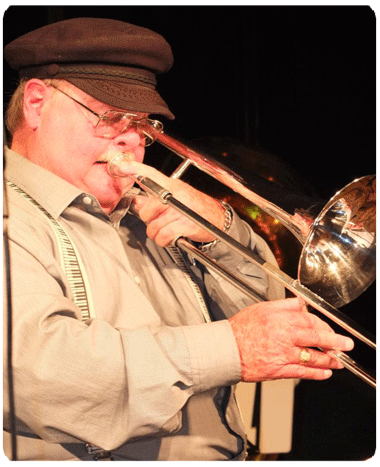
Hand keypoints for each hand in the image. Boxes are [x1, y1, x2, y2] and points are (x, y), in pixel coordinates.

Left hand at [115, 160, 225, 245]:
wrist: (216, 218)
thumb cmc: (194, 207)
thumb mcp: (175, 196)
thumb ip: (154, 198)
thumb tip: (137, 201)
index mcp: (171, 185)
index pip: (150, 174)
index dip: (135, 169)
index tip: (122, 166)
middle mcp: (175, 194)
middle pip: (146, 209)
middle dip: (148, 220)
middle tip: (158, 220)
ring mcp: (180, 210)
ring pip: (153, 226)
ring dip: (156, 233)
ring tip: (165, 229)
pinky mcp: (185, 224)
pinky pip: (163, 235)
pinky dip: (163, 240)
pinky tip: (169, 237)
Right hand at [228, 297, 354, 381]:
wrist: (226, 350)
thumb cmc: (241, 329)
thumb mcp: (262, 308)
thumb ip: (284, 305)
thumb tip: (301, 302)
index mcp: (280, 319)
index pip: (309, 320)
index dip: (323, 324)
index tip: (329, 328)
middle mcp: (284, 336)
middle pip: (316, 337)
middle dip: (335, 341)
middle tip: (346, 344)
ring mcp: (283, 354)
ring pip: (313, 357)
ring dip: (329, 359)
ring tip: (339, 361)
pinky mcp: (279, 370)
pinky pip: (302, 372)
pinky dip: (316, 373)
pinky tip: (325, 373)